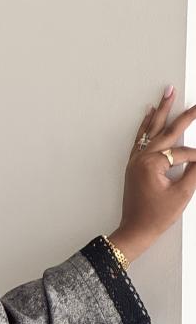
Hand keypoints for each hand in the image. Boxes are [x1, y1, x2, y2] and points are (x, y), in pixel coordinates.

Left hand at [108, 85, 195, 261]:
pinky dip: (146, 125)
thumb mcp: (182, 195)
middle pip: (166, 130)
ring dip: (161, 111)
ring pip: (151, 130)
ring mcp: (135, 160)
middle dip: (182, 113)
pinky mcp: (133, 164)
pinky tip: (149, 114)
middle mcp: (141, 158)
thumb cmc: (156, 216)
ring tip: (167, 94)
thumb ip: (195, 173)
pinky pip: (140, 139)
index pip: (183, 153)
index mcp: (152, 164)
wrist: (136, 230)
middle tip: (194, 101)